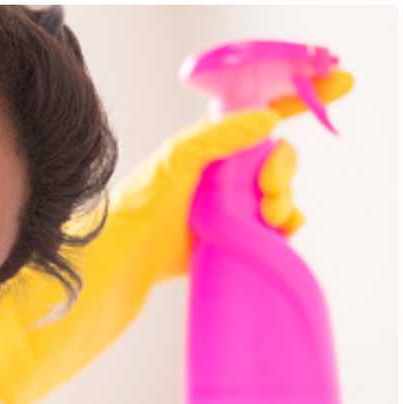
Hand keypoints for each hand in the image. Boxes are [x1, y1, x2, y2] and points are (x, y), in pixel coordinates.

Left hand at [115, 69, 352, 277]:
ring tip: (267, 214)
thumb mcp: (179, 155)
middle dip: (283, 169)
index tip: (338, 84)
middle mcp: (229, 169)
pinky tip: (280, 227)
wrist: (134, 251)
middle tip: (267, 185)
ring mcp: (236, 201)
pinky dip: (288, 223)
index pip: (264, 115)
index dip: (300, 100)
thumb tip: (269, 119)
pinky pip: (280, 222)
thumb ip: (221, 134)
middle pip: (279, 158)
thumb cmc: (146, 199)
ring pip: (283, 191)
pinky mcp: (240, 231)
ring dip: (285, 199)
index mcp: (216, 142)